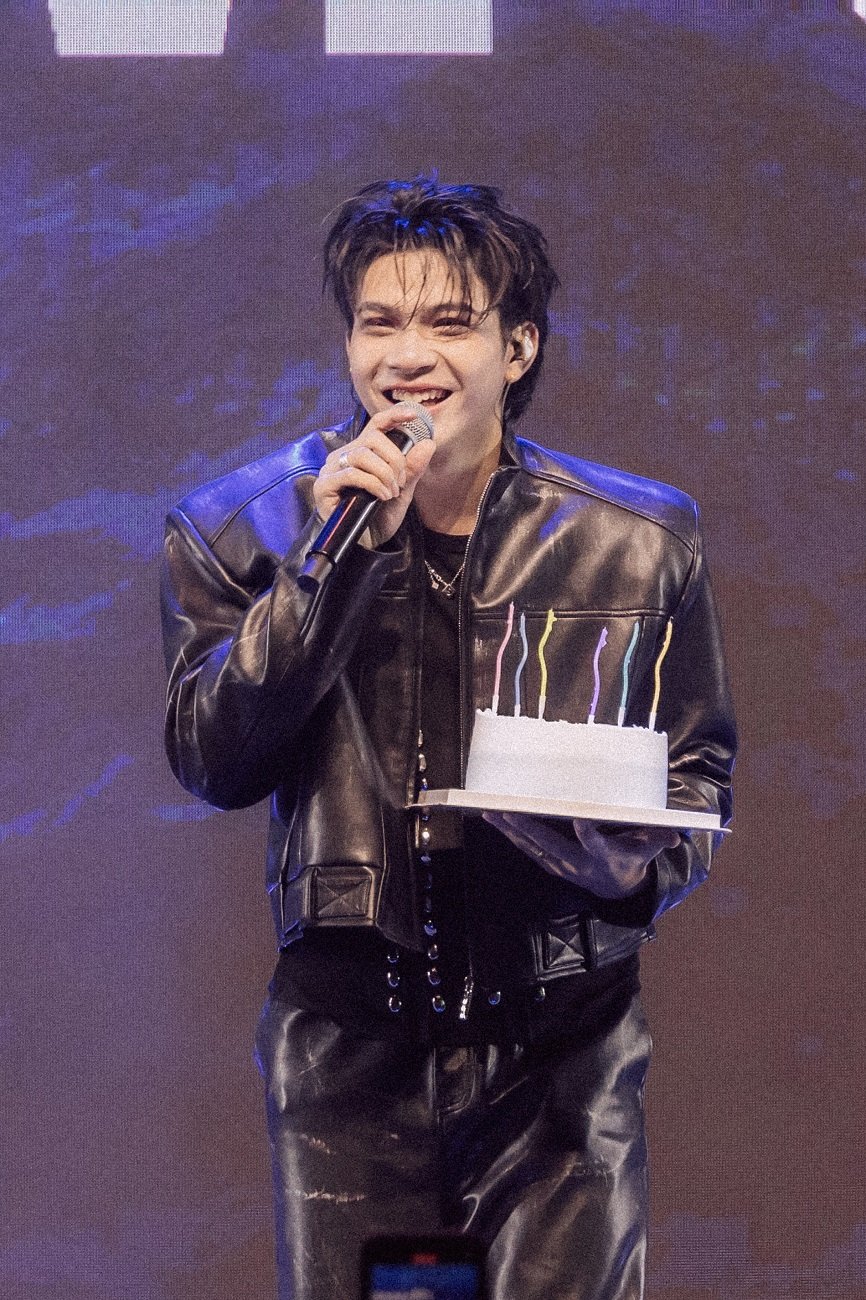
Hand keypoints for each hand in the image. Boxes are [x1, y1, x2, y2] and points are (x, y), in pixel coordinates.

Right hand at [314, 404, 436, 546]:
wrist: (365, 544)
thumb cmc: (379, 517)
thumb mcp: (402, 491)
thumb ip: (412, 469)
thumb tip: (429, 444)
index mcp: (362, 452)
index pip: (375, 425)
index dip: (393, 416)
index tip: (414, 415)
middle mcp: (344, 456)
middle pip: (371, 438)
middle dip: (393, 458)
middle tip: (401, 482)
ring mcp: (332, 470)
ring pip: (361, 454)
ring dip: (383, 473)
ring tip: (390, 493)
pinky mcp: (324, 486)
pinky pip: (351, 473)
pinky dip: (372, 483)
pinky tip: (380, 497)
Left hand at [481, 812, 680, 899]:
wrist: (617, 890)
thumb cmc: (633, 859)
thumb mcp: (648, 850)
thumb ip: (658, 840)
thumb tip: (676, 835)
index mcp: (605, 856)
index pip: (596, 845)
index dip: (588, 835)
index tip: (579, 820)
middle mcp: (578, 863)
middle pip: (551, 845)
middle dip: (530, 829)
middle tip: (510, 811)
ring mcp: (561, 865)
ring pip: (532, 847)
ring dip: (510, 830)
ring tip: (490, 812)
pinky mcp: (550, 864)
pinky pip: (527, 849)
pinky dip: (510, 835)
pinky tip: (493, 819)